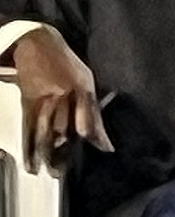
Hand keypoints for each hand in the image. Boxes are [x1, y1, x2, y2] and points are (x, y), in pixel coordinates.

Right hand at [9, 25, 113, 173]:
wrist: (38, 44)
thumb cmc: (67, 65)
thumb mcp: (86, 80)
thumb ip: (93, 109)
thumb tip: (101, 139)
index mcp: (83, 87)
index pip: (90, 116)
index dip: (96, 134)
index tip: (104, 150)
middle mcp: (64, 95)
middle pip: (66, 128)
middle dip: (67, 150)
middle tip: (66, 170)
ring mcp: (44, 99)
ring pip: (45, 132)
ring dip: (46, 154)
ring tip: (49, 172)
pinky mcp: (27, 102)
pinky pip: (27, 128)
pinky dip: (28, 147)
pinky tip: (29, 163)